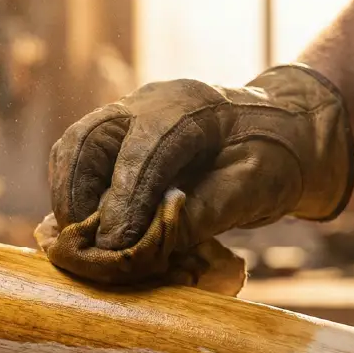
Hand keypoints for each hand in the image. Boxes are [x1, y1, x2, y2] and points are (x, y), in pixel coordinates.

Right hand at [40, 65, 353, 287]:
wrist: (284, 135)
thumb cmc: (275, 159)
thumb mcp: (254, 187)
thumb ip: (203, 213)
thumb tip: (145, 246)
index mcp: (190, 107)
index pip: (145, 150)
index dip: (127, 201)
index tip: (116, 247)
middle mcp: (147, 105)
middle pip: (86, 139)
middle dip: (75, 196)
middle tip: (81, 245)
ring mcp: (128, 121)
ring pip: (74, 151)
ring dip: (69, 200)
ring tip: (78, 244)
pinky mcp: (120, 143)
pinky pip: (82, 166)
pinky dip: (78, 202)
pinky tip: (89, 236)